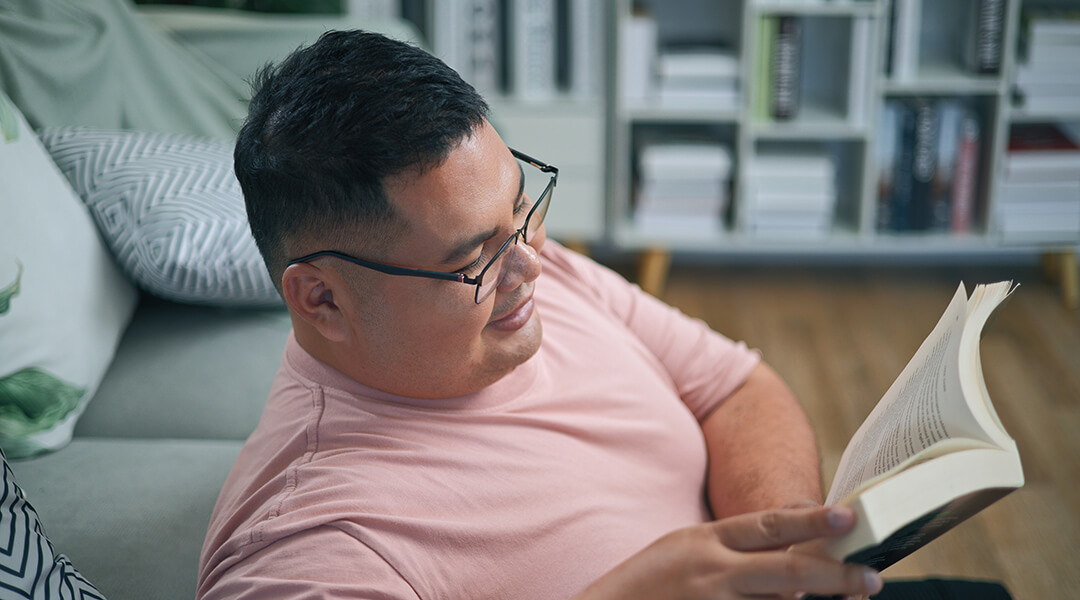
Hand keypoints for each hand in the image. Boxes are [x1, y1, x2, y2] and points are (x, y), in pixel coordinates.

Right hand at [574, 505, 882, 599]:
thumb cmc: (648, 584)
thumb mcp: (684, 549)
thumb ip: (731, 548)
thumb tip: (793, 549)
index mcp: (704, 540)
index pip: (768, 526)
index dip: (812, 522)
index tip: (848, 518)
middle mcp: (711, 572)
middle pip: (787, 572)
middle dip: (835, 577)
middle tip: (872, 578)